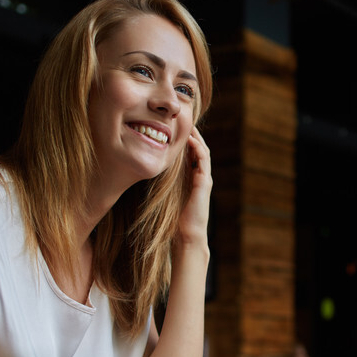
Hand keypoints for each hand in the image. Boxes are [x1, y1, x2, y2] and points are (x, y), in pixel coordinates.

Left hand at [178, 126, 211, 245]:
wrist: (187, 234)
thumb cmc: (177, 219)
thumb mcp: (170, 196)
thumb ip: (166, 184)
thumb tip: (152, 173)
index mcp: (193, 179)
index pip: (192, 155)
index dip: (187, 142)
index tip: (177, 129)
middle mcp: (201, 177)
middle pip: (200, 150)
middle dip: (194, 136)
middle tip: (185, 121)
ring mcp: (205, 179)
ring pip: (204, 152)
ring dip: (197, 138)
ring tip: (190, 126)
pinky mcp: (204, 183)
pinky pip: (203, 161)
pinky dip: (198, 149)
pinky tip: (191, 140)